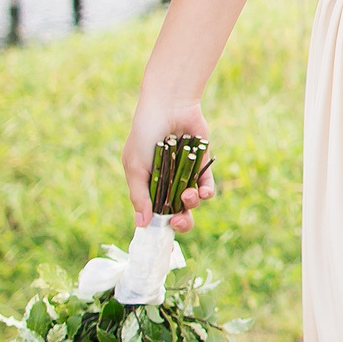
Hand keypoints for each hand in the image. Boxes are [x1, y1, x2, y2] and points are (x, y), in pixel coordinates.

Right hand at [121, 94, 215, 232]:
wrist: (168, 107)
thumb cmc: (144, 135)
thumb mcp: (135, 166)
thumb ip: (140, 195)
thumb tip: (141, 224)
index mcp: (146, 186)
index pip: (154, 214)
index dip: (159, 226)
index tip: (163, 233)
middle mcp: (166, 183)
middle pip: (176, 213)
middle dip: (180, 221)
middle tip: (178, 221)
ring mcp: (184, 175)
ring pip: (192, 202)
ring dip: (191, 203)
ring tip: (187, 195)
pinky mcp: (201, 166)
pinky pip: (206, 186)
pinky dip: (206, 192)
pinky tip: (202, 192)